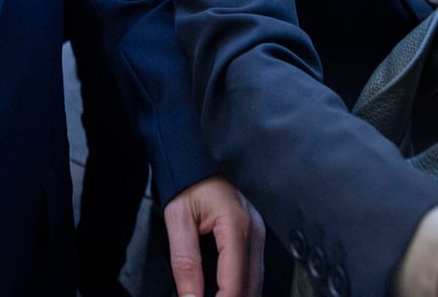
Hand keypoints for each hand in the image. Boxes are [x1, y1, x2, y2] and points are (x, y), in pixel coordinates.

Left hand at [163, 176, 263, 296]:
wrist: (194, 154)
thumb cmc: (186, 181)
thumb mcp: (177, 218)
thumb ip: (185, 263)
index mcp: (237, 226)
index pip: (235, 285)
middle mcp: (256, 231)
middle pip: (251, 288)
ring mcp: (260, 233)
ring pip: (256, 283)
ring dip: (237, 295)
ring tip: (213, 296)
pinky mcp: (257, 234)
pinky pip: (254, 271)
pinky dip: (241, 287)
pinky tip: (224, 291)